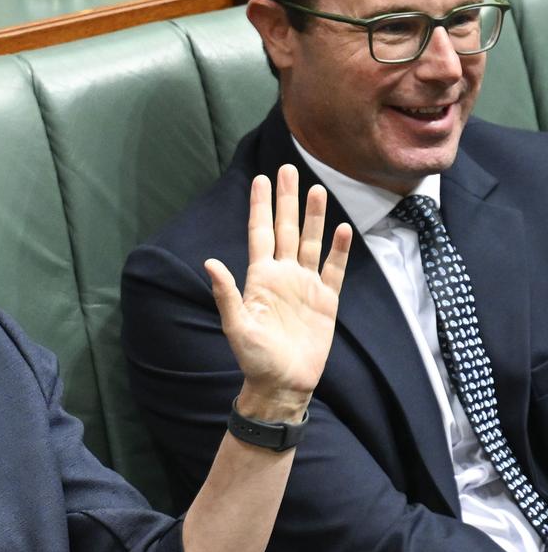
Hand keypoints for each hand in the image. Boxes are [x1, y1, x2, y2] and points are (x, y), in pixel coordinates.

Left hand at [206, 164, 352, 420]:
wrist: (283, 383)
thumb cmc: (254, 358)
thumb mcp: (236, 326)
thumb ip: (226, 294)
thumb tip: (209, 262)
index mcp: (259, 278)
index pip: (260, 233)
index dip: (260, 206)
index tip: (259, 178)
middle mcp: (283, 276)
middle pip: (286, 229)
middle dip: (286, 200)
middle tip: (288, 168)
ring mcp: (305, 286)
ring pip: (310, 242)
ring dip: (314, 217)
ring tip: (318, 189)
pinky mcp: (325, 301)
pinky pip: (333, 269)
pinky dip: (339, 250)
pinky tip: (343, 229)